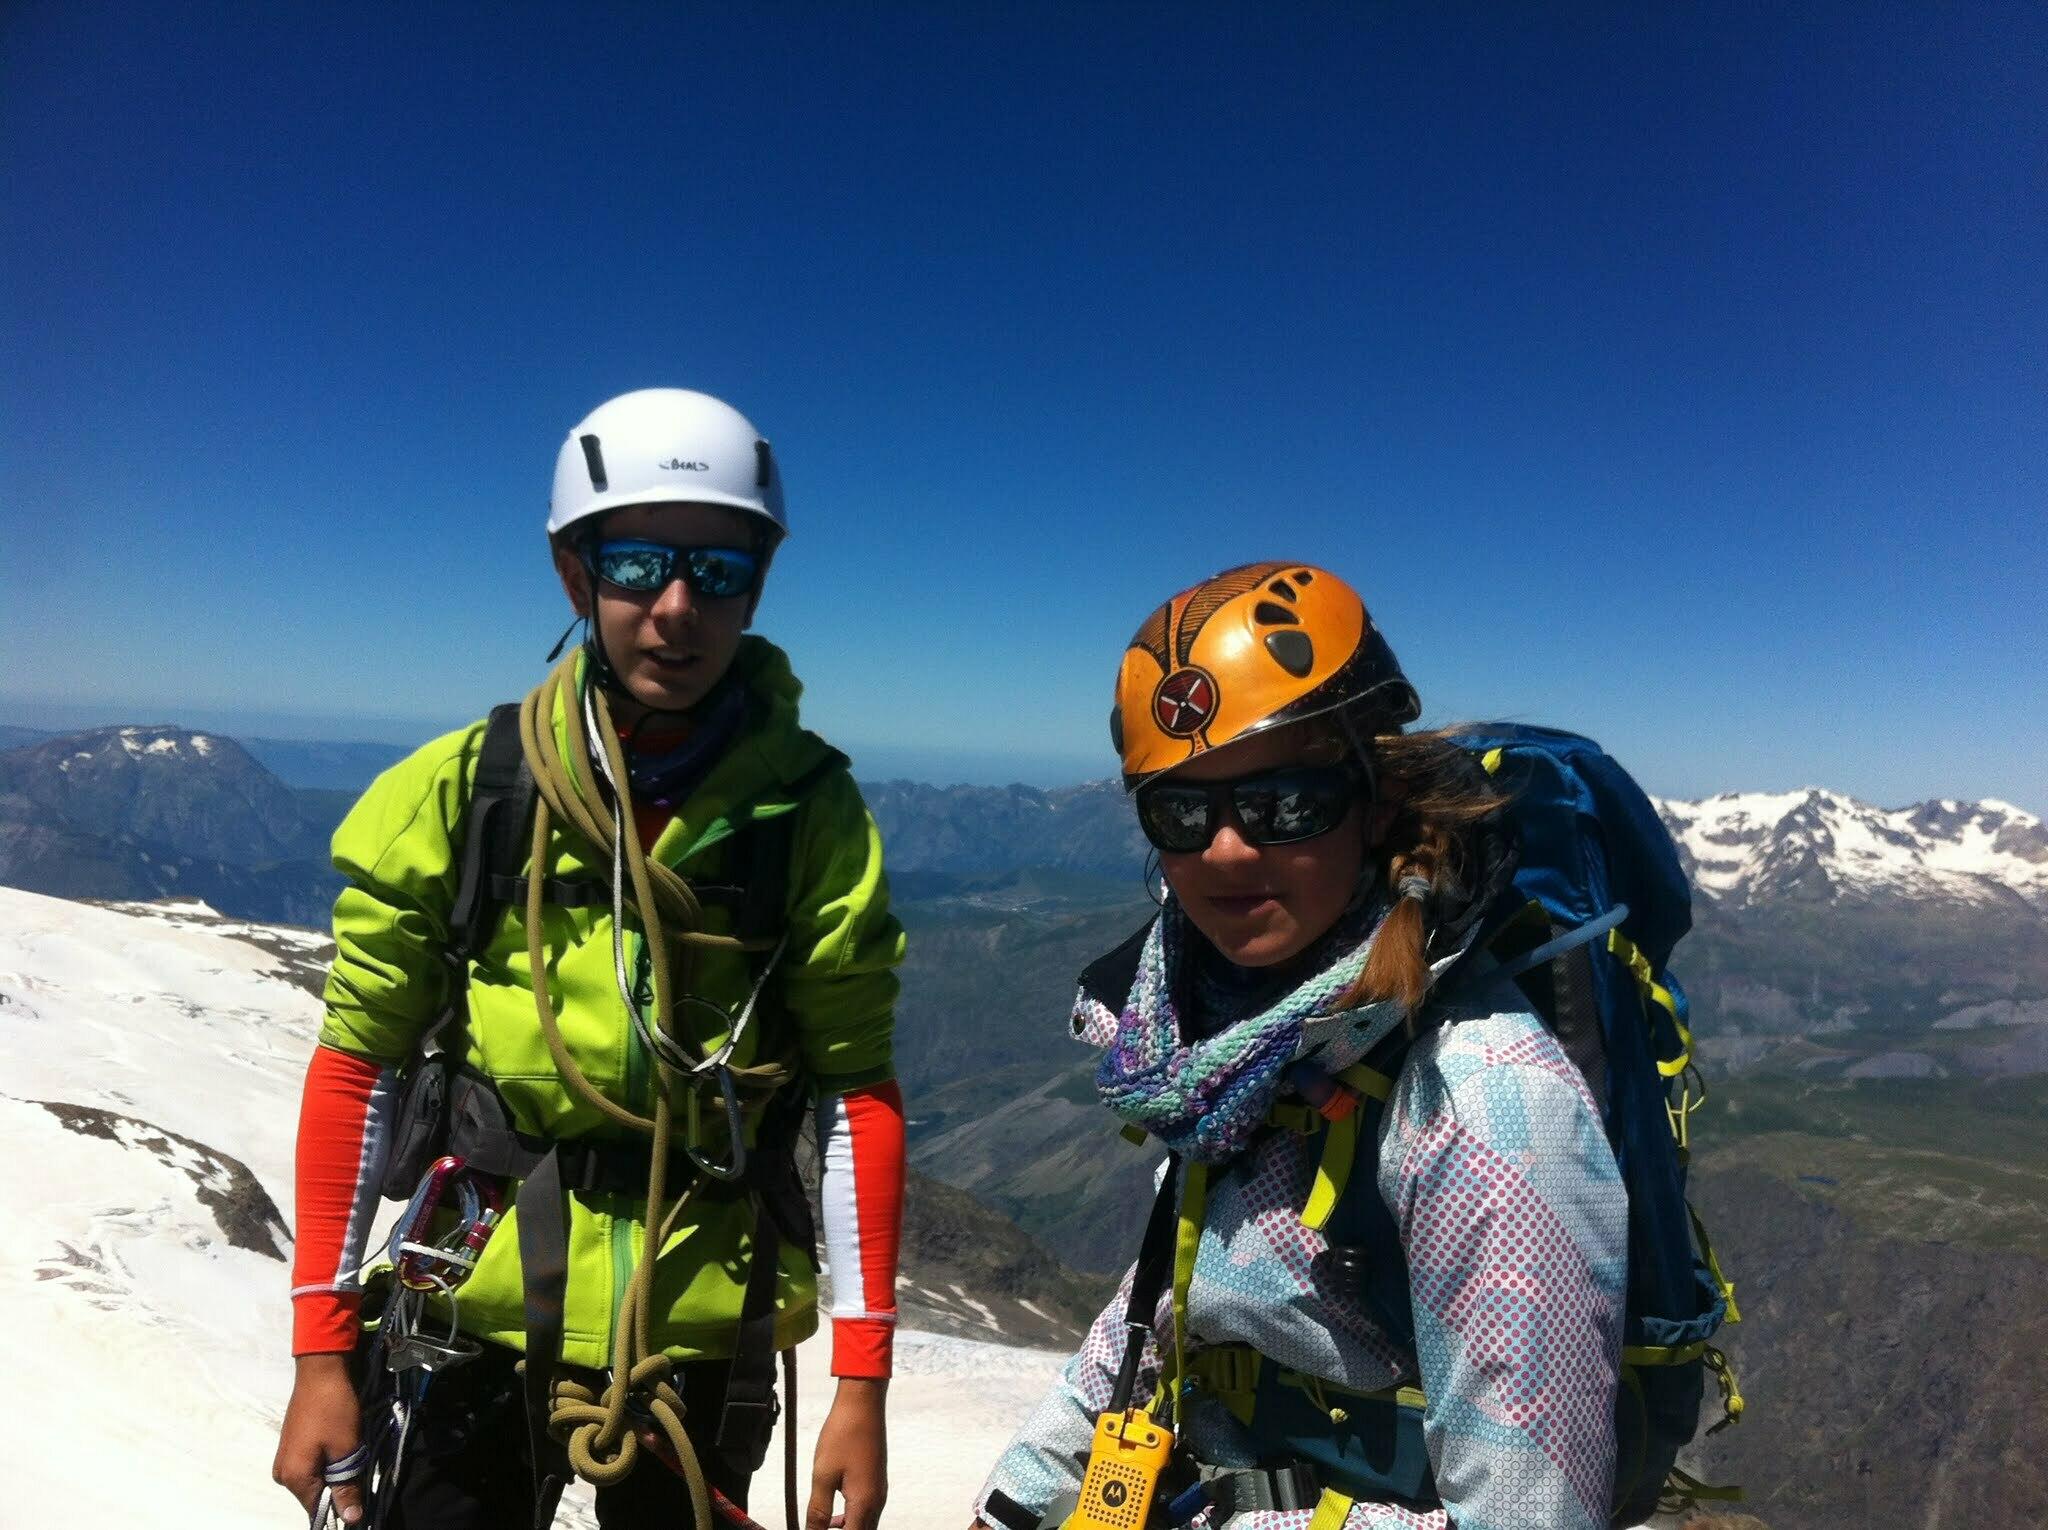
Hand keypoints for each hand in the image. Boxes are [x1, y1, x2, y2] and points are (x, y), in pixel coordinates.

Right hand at [274, 1353, 363, 1522]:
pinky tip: (342, 1447)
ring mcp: (285, 1460)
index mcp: (294, 1479)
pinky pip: (312, 1467)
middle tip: (360, 1469)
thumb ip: (347, 1488)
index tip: (362, 1501)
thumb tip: (352, 1520)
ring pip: (316, 1481)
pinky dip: (329, 1463)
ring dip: (336, 1474)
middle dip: (340, 1489)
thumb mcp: (346, 1450)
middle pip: (316, 1497)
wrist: (321, 1371)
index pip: (318, 1511)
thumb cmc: (334, 1409)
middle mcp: (283, 1475)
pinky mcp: (292, 1448)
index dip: (341, 1510)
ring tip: (351, 1453)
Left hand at [807, 1376, 887, 1529]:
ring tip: (823, 1527)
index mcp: (864, 1503)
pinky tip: (834, 1514)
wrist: (863, 1403)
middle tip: (818, 1528)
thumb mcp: (823, 1475)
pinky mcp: (876, 1481)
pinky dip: (851, 1519)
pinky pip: (866, 1511)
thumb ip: (818, 1510)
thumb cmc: (844, 1433)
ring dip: (846, 1529)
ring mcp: (878, 1491)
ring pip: (864, 1524)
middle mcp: (876, 1501)